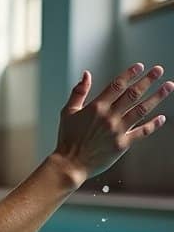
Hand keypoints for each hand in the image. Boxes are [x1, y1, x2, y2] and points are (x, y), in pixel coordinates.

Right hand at [53, 62, 170, 183]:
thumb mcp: (67, 113)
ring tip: (168, 86)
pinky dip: (153, 124)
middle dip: (148, 80)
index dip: (130, 74)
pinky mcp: (123, 144)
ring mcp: (118, 130)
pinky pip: (142, 132)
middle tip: (158, 70)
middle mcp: (109, 117)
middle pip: (133, 94)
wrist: (69, 164)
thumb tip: (86, 75)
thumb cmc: (67, 140)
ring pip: (142, 109)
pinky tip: (161, 118)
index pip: (117, 85)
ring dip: (157, 96)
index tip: (139, 67)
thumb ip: (78, 93)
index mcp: (96, 107)